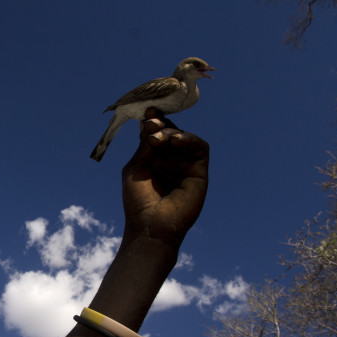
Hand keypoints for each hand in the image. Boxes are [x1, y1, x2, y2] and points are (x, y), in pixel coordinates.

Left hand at [121, 107, 208, 246]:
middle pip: (171, 131)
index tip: (147, 111)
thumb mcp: (136, 167)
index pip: (157, 133)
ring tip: (159, 137)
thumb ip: (145, 145)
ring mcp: (186, 166)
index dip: (153, 121)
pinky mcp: (200, 172)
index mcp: (154, 159)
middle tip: (151, 122)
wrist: (150, 226)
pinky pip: (200, 148)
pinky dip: (189, 139)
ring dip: (172, 131)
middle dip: (161, 124)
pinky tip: (175, 140)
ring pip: (185, 138)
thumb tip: (149, 120)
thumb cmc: (138, 201)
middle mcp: (171, 160)